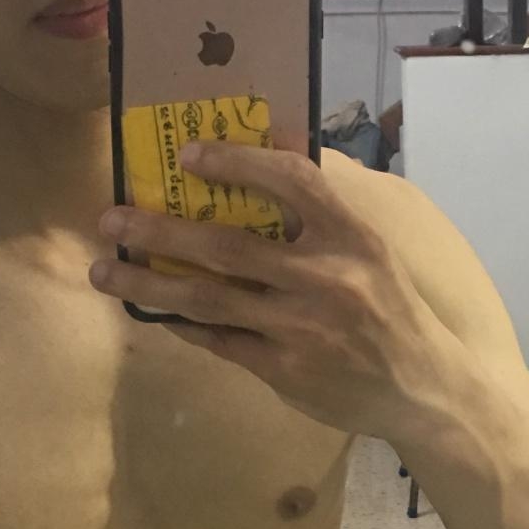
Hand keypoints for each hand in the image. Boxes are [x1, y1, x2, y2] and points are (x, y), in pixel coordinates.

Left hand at [89, 141, 460, 437]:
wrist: (423, 388)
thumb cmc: (390, 306)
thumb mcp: (373, 248)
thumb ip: (324, 206)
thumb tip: (272, 140)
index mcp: (354, 236)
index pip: (293, 181)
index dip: (238, 161)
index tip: (187, 154)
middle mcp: (327, 279)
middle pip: (228, 247)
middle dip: (160, 230)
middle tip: (111, 216)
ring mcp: (302, 329)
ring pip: (208, 300)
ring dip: (149, 282)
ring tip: (104, 270)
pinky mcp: (285, 370)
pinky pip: (220, 340)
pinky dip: (182, 322)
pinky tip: (154, 308)